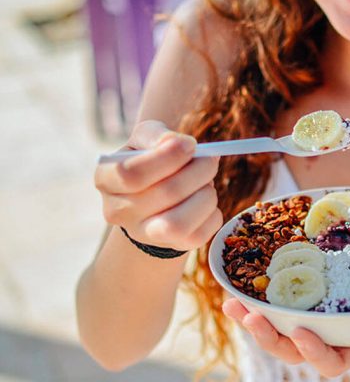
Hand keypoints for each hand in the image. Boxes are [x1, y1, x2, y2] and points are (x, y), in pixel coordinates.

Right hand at [94, 120, 221, 250]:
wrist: (155, 195)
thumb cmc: (150, 160)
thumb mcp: (145, 139)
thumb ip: (156, 135)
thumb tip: (177, 144)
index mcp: (105, 179)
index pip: (131, 174)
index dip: (168, 157)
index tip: (190, 144)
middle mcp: (118, 211)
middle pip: (166, 193)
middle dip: (199, 171)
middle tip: (210, 160)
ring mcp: (143, 234)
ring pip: (179, 223)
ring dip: (206, 196)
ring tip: (207, 183)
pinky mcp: (172, 246)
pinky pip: (200, 236)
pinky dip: (212, 214)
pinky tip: (205, 201)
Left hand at [223, 293, 349, 376]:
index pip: (329, 362)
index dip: (313, 352)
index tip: (304, 332)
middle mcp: (332, 333)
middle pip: (293, 346)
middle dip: (269, 337)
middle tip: (249, 316)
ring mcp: (319, 310)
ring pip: (279, 323)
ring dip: (253, 315)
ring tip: (232, 301)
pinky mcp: (312, 286)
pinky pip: (281, 293)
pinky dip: (261, 288)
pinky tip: (243, 275)